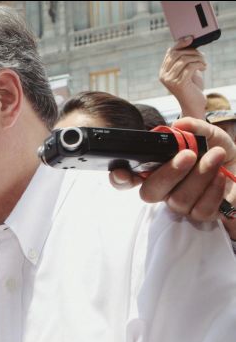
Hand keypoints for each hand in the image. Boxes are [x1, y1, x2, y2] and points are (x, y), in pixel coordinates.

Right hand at [109, 117, 234, 226]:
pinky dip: (213, 190)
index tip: (121, 171)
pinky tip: (222, 176)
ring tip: (216, 156)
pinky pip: (200, 209)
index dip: (119, 178)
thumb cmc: (219, 152)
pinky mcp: (200, 215)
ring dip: (199, 176)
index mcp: (156, 169)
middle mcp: (163, 190)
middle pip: (150, 192)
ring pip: (179, 199)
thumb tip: (179, 125)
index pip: (127, 179)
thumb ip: (194, 128)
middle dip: (169, 173)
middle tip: (189, 155)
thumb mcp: (209, 135)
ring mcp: (179, 204)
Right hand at [159, 36, 206, 118]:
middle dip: (193, 52)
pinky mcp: (178, 84)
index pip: (171, 52)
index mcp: (163, 71)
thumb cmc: (191, 86)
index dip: (180, 43)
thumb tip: (186, 41)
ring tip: (204, 63)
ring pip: (184, 60)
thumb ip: (183, 59)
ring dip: (198, 58)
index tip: (191, 38)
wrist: (193, 103)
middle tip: (202, 57)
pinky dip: (199, 64)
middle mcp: (163, 76)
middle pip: (177, 54)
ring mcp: (169, 80)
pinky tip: (203, 67)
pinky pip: (190, 67)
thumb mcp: (186, 70)